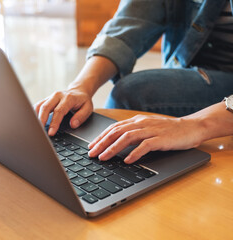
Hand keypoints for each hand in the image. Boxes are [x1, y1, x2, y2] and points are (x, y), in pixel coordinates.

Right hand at [34, 88, 92, 135]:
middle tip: (39, 132)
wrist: (79, 90)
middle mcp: (57, 96)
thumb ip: (81, 116)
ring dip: (35, 117)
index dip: (54, 123)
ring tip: (35, 128)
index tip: (51, 132)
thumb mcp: (88, 108)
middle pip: (45, 107)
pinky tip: (33, 122)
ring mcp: (50, 97)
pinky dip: (34, 113)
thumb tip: (73, 124)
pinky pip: (37, 105)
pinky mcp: (46, 99)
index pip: (59, 111)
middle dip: (41, 120)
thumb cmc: (82, 101)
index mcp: (68, 98)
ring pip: (39, 106)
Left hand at [88, 114, 205, 163]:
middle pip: (116, 132)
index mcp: (136, 121)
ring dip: (113, 148)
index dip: (100, 137)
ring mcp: (151, 130)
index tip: (91, 146)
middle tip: (91, 153)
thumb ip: (133, 133)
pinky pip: (145, 145)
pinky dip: (135, 153)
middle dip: (102, 143)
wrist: (191, 127)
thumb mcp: (147, 128)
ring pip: (127, 138)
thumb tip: (115, 143)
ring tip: (104, 157)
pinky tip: (127, 160)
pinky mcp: (161, 138)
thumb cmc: (168, 130)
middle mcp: (141, 123)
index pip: (113, 128)